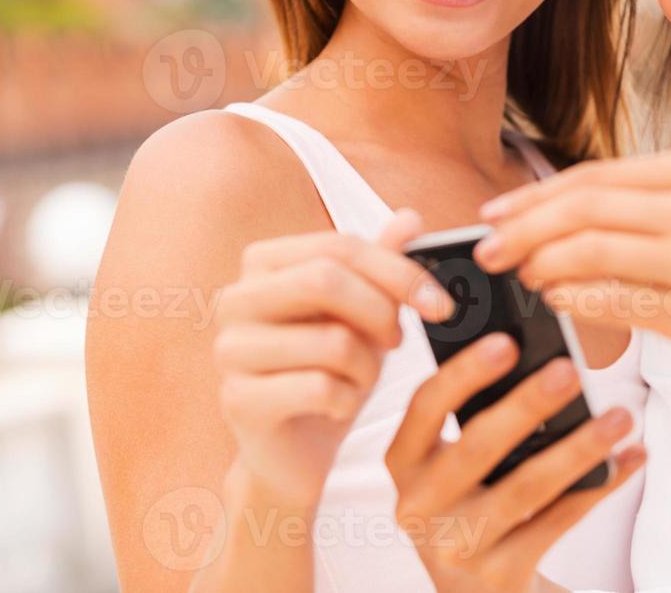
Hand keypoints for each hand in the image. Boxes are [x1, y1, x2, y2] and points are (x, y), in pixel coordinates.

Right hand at [212, 209, 454, 507]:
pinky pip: (319, 388)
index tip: (440, 304)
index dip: (398, 270)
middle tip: (399, 342)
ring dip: (367, 367)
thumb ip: (382, 266)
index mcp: (263, 264)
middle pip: (324, 279)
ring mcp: (229, 349)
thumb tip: (410, 217)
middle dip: (381, 312)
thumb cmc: (330, 372)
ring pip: (329, 339)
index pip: (339, 245)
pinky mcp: (237, 400)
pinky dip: (347, 400)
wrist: (295, 453)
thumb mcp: (364, 316)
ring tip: (363, 380)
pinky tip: (340, 407)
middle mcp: (235, 298)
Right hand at [385, 332, 644, 592]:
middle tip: (569, 371)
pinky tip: (629, 459)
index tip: (507, 342)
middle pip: (477, 446)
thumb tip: (541, 363)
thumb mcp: (454, 465)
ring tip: (619, 417)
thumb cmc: (471, 502)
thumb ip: (477, 419)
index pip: (426, 406)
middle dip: (527, 405)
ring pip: (527, 488)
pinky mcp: (498, 577)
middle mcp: (418, 505)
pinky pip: (558, 522)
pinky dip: (598, 487)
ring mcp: (456, 546)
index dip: (465, 373)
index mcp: (404, 462)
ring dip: (579, 447)